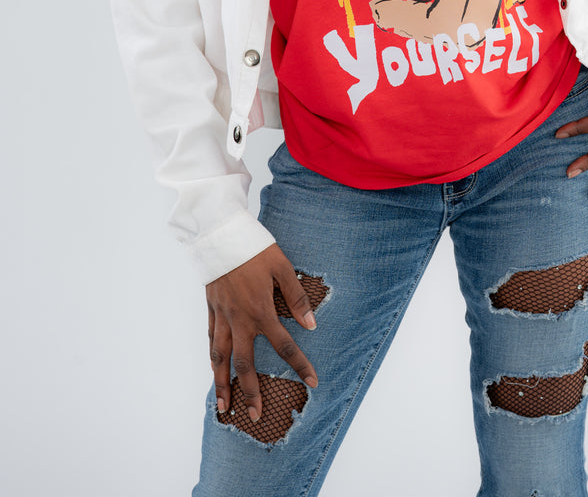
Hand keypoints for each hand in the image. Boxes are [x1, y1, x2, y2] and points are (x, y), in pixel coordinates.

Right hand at [206, 243, 318, 421]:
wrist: (219, 234)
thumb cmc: (254, 248)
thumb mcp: (281, 267)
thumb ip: (296, 296)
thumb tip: (311, 323)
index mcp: (261, 311)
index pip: (284, 345)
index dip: (300, 364)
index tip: (312, 381)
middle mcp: (240, 320)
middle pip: (245, 363)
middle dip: (250, 391)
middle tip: (255, 415)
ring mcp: (222, 316)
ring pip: (221, 358)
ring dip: (222, 384)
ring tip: (224, 407)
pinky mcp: (211, 308)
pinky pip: (211, 339)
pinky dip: (213, 357)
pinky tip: (214, 369)